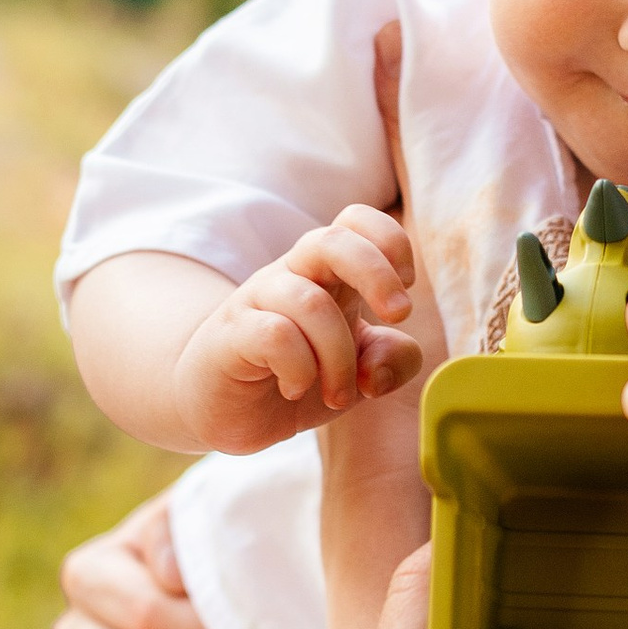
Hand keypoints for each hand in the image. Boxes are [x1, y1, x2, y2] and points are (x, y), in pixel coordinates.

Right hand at [175, 205, 422, 452]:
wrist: (225, 408)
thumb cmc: (296, 376)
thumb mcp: (361, 373)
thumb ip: (393, 361)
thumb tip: (379, 369)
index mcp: (327, 273)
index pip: (355, 220)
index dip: (390, 243)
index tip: (402, 300)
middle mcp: (292, 276)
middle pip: (332, 239)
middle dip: (376, 273)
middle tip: (398, 315)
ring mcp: (257, 301)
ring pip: (310, 303)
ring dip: (339, 358)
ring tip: (339, 396)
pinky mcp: (231, 335)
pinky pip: (275, 335)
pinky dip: (299, 368)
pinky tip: (294, 388)